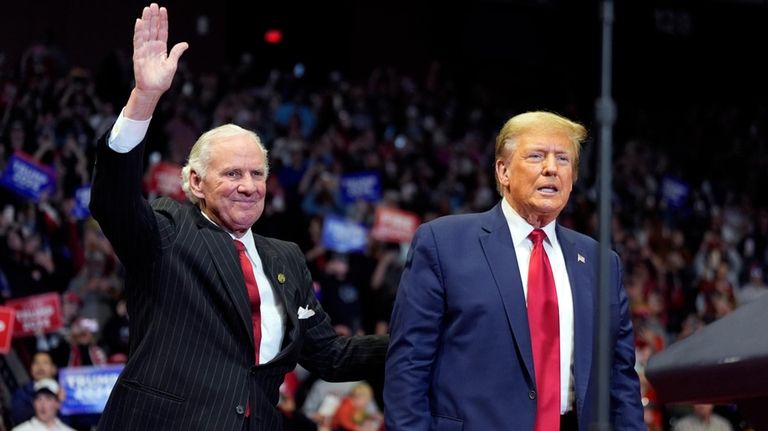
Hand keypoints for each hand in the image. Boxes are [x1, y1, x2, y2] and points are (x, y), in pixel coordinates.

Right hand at [126, 3, 187, 118]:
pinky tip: (139, 22)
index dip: (162, 21)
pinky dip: (139, 31)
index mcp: (161, 48)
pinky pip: (138, 41)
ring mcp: (144, 49)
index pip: (162, 31)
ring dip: (146, 21)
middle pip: (153, 28)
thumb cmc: (162, 80)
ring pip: (145, 32)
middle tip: (153, 5)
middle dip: (153, 17)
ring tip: (147, 9)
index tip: (163, 9)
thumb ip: (176, 53)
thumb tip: (185, 44)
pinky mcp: (138, 54)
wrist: (152, 90)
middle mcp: (152, 46)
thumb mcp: (172, 65)